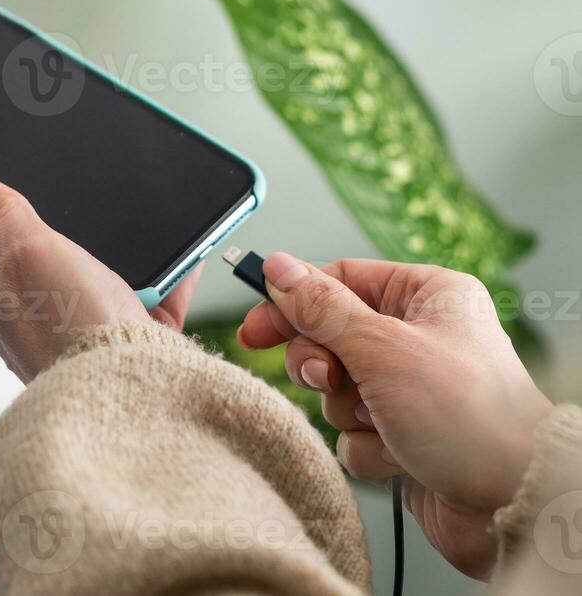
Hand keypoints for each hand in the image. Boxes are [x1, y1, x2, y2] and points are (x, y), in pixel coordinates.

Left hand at [0, 169, 200, 382]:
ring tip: (136, 245)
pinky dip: (159, 284)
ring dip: (115, 253)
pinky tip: (180, 268)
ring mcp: (67, 331)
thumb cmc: (75, 334)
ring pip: (87, 272)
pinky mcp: (114, 346)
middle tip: (72, 208)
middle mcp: (19, 315)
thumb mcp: (28, 253)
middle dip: (53, 222)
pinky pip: (138, 300)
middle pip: (24, 248)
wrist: (140, 404)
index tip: (1, 177)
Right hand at [240, 254, 551, 578]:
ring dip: (349, 413)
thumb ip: (321, 308)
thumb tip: (277, 268)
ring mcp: (411, 389)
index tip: (255, 329)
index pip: (338, 280)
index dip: (293, 303)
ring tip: (386, 424)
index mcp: (426, 296)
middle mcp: (419, 337)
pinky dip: (368, 447)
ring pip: (336, 390)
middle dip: (324, 367)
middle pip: (329, 336)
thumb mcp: (383, 348)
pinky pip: (352, 433)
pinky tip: (402, 455)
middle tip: (333, 379)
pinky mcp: (404, 434)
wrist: (515, 503)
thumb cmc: (472, 417)